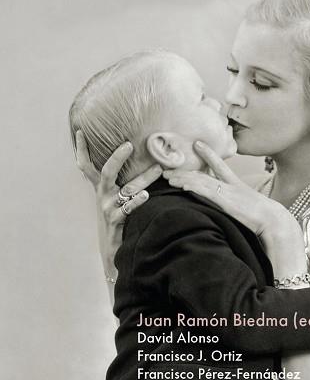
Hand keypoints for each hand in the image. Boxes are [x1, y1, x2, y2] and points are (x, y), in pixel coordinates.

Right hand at [75, 131, 161, 275]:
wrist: (113, 248)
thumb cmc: (117, 218)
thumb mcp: (114, 198)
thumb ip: (120, 181)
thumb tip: (135, 158)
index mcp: (100, 188)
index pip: (86, 166)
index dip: (81, 150)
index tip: (80, 131)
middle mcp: (102, 195)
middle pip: (106, 173)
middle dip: (117, 158)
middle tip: (129, 145)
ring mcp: (108, 208)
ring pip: (126, 190)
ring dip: (144, 178)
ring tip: (158, 169)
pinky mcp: (116, 221)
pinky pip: (127, 209)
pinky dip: (137, 202)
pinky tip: (145, 196)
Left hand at [164, 140, 296, 242]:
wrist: (274, 220)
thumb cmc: (266, 218)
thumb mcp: (251, 209)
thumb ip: (241, 207)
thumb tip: (236, 210)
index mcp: (237, 185)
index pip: (220, 165)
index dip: (208, 154)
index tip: (198, 144)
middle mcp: (230, 185)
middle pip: (203, 174)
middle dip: (184, 171)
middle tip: (167, 169)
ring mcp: (227, 192)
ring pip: (200, 181)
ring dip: (182, 179)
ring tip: (167, 177)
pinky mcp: (225, 200)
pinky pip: (205, 191)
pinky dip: (193, 186)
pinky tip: (182, 185)